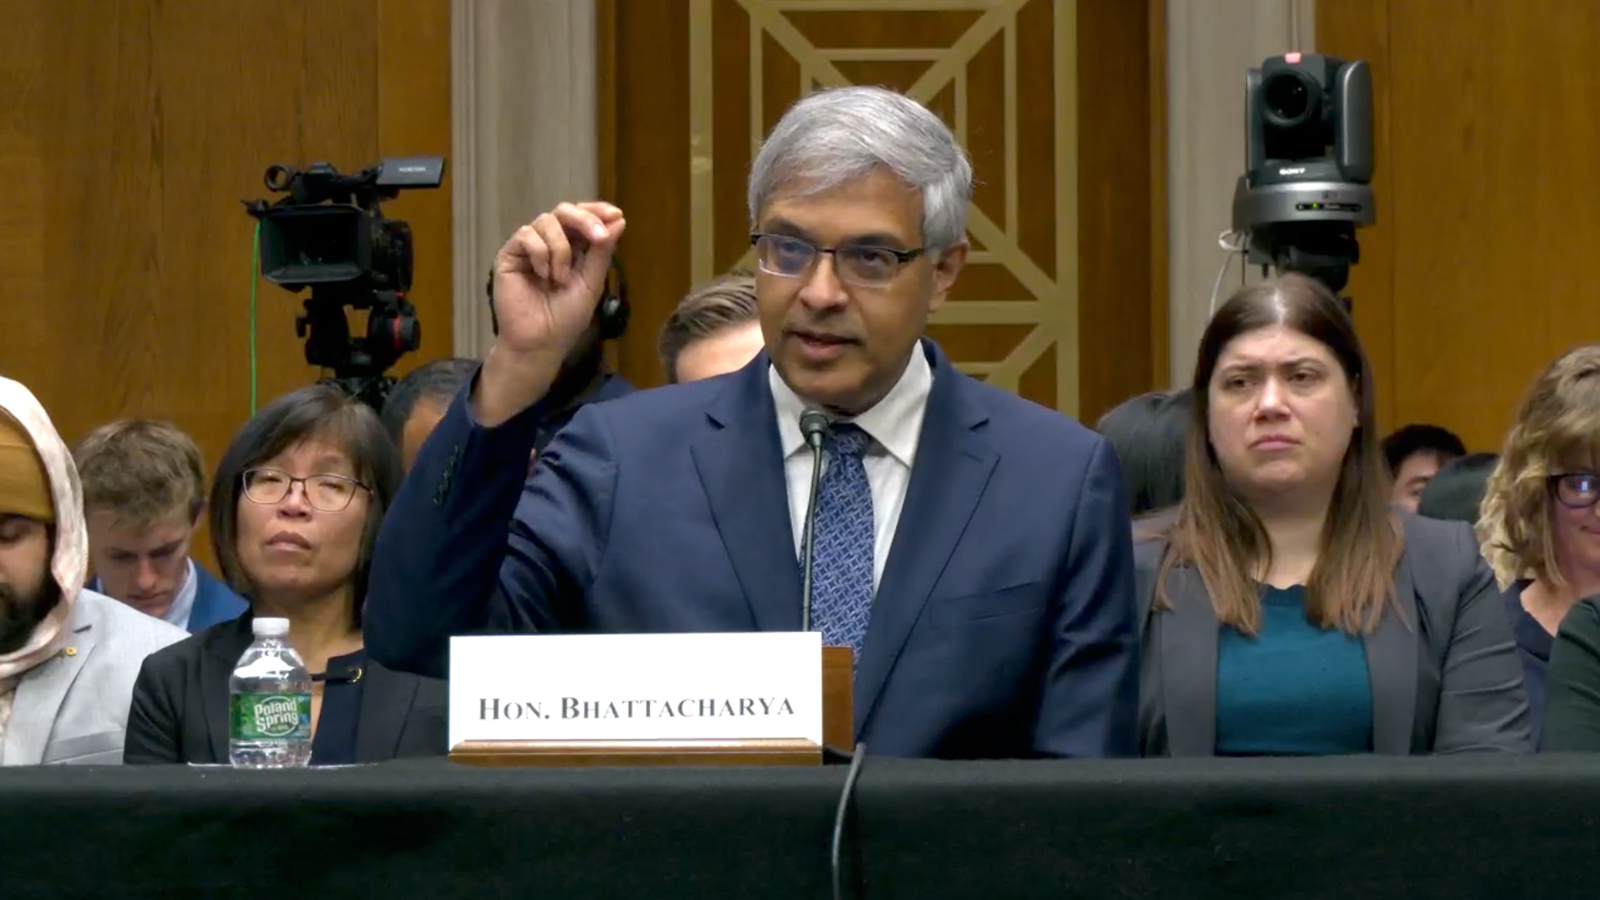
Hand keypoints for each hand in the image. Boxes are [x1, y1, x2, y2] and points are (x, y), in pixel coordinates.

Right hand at [472, 202, 625, 426]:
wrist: (540, 342)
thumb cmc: (566, 318)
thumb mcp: (591, 282)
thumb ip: (602, 252)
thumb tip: (618, 219)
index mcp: (572, 247)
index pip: (582, 217)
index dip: (597, 211)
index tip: (615, 214)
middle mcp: (549, 242)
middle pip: (564, 211)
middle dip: (584, 219)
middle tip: (599, 236)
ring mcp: (528, 247)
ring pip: (546, 221)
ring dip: (561, 249)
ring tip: (561, 278)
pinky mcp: (509, 254)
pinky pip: (526, 235)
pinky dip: (541, 253)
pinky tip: (542, 276)